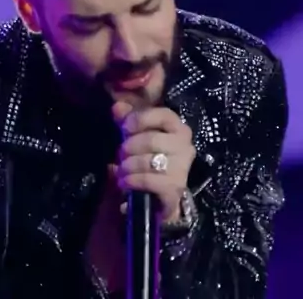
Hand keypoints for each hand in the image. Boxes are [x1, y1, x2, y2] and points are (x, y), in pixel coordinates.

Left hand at [112, 101, 195, 222]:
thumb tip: (117, 107)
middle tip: (120, 154)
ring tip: (120, 170)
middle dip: (130, 147)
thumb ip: (127, 120)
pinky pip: (149, 180)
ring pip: (150, 161)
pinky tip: (124, 182)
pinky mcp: (175, 189)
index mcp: (178, 129)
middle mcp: (185, 147)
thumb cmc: (147, 159)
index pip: (165, 115)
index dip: (142, 119)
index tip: (124, 127)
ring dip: (128, 166)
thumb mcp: (136, 136)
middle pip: (153, 140)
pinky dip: (132, 180)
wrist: (157, 196)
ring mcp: (182, 169)